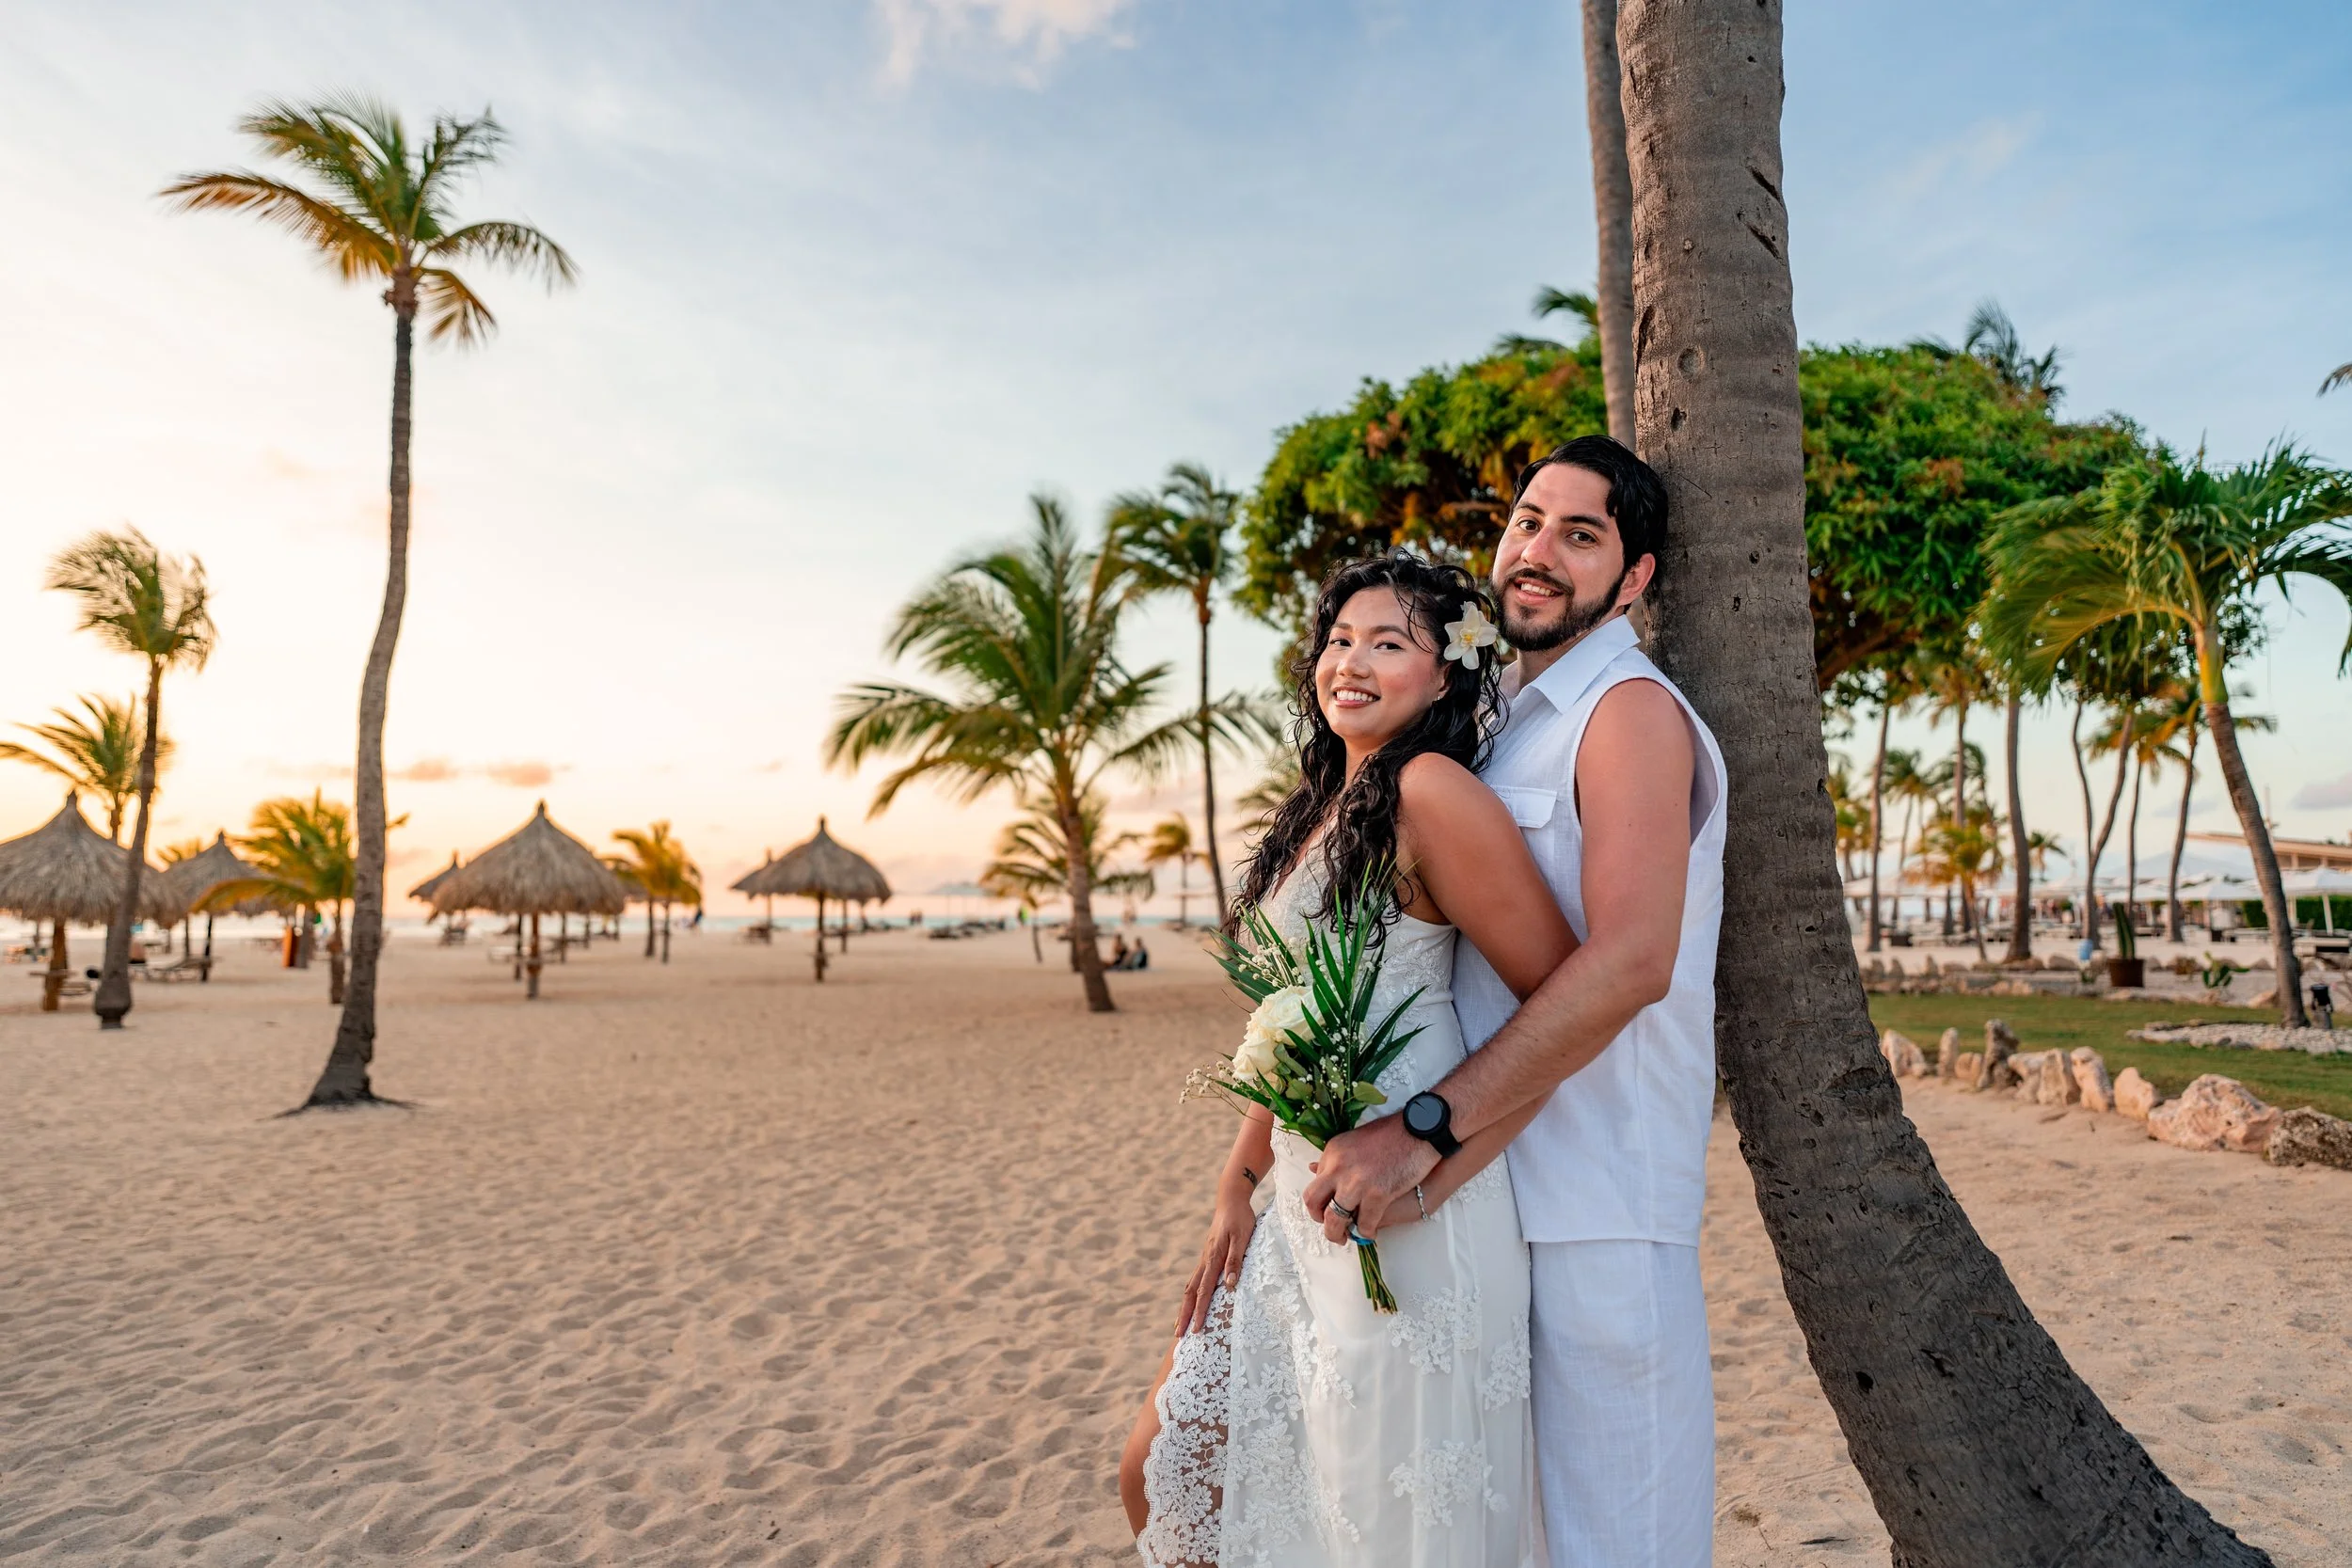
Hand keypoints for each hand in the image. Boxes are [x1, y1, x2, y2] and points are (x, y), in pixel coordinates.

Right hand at [1177, 1182, 1255, 1335]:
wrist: (1231, 1200)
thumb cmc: (1240, 1219)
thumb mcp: (1243, 1238)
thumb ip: (1236, 1261)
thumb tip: (1230, 1285)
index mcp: (1213, 1258)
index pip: (1204, 1291)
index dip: (1200, 1312)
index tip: (1196, 1330)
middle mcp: (1205, 1260)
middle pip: (1190, 1293)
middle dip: (1184, 1315)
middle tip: (1177, 1336)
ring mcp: (1204, 1258)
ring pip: (1190, 1287)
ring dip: (1184, 1307)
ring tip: (1179, 1325)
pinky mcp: (1207, 1256)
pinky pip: (1195, 1279)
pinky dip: (1190, 1295)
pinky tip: (1191, 1301)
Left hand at [1302, 1116, 1438, 1245]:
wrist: (1419, 1129)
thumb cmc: (1391, 1133)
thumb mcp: (1353, 1140)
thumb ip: (1336, 1159)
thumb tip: (1315, 1170)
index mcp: (1332, 1152)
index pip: (1315, 1183)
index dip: (1321, 1200)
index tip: (1328, 1207)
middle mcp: (1338, 1168)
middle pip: (1313, 1202)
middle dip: (1319, 1219)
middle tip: (1330, 1226)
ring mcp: (1357, 1183)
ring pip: (1334, 1220)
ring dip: (1337, 1234)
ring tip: (1345, 1237)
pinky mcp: (1378, 1194)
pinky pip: (1364, 1223)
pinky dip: (1366, 1232)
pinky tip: (1369, 1232)